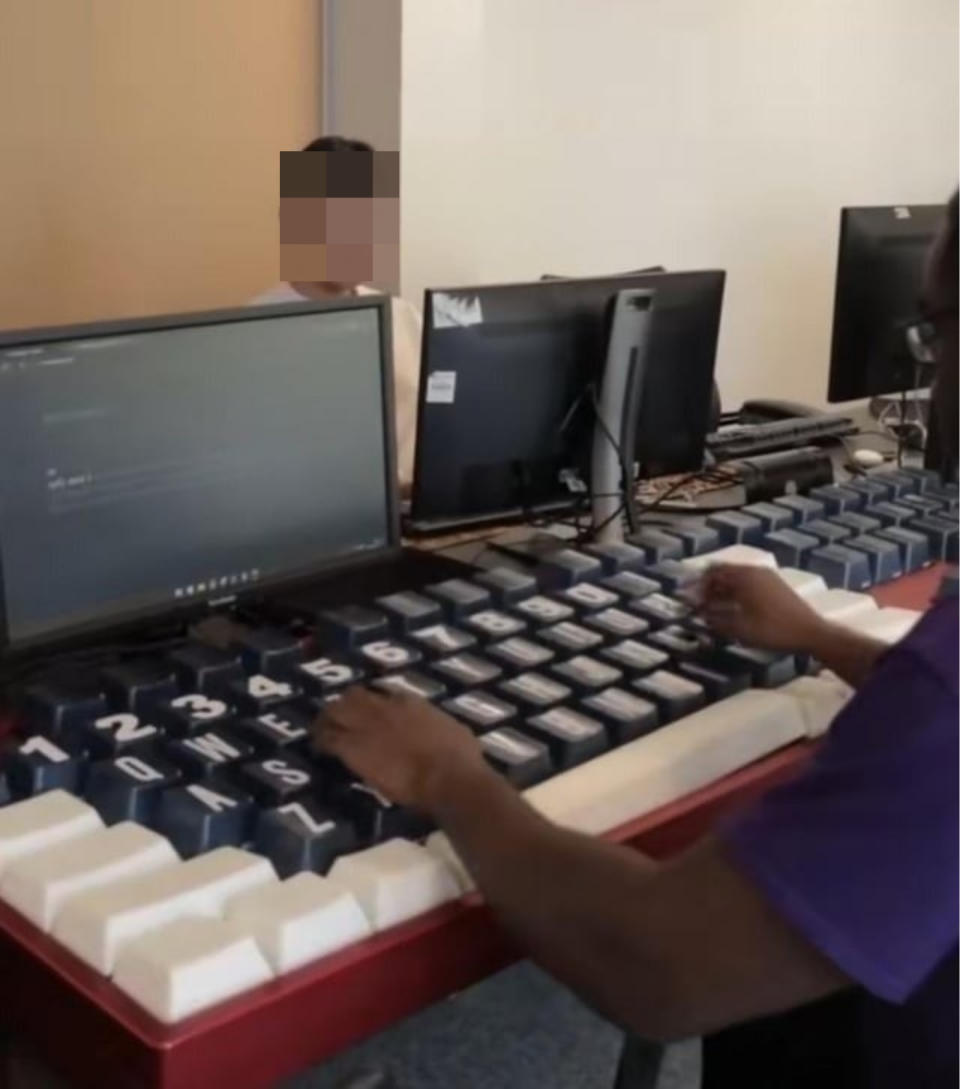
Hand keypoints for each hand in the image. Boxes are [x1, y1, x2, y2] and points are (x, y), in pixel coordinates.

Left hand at [314, 687, 491, 811]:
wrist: (446, 776)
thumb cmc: (460, 758)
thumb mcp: (455, 733)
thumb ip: (440, 729)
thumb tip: (442, 734)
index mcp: (411, 703)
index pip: (384, 692)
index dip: (374, 702)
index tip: (370, 711)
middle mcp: (384, 707)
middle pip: (353, 696)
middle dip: (344, 706)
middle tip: (338, 718)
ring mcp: (366, 725)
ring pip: (335, 712)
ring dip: (327, 720)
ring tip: (322, 731)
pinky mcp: (353, 747)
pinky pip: (329, 738)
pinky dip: (322, 742)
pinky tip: (320, 750)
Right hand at [699, 564, 825, 651]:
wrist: (810, 633)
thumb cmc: (772, 630)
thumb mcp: (738, 628)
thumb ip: (714, 618)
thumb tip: (698, 612)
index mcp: (744, 576)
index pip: (712, 573)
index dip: (697, 585)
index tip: (686, 599)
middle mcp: (755, 570)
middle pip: (724, 573)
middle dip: (708, 587)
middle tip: (697, 604)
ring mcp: (767, 577)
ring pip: (736, 579)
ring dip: (722, 591)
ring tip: (712, 608)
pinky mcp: (775, 586)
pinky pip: (748, 584)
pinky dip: (736, 593)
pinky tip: (732, 608)